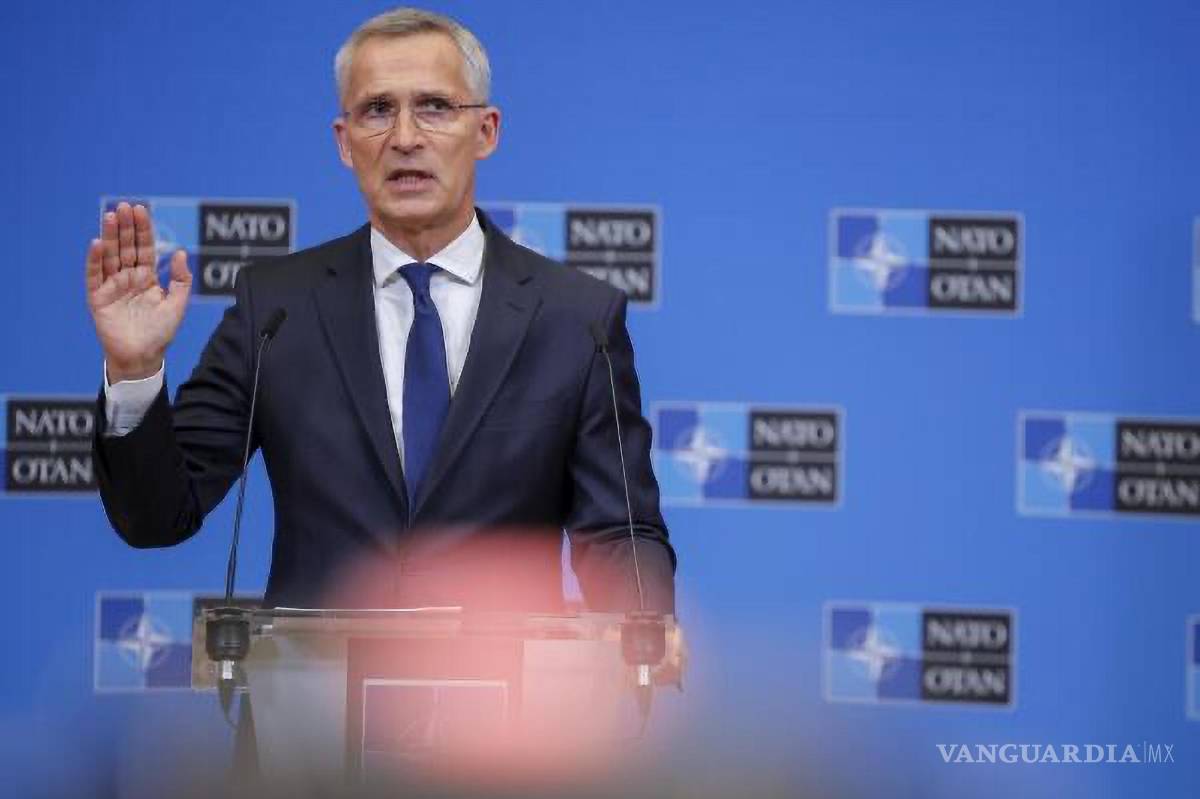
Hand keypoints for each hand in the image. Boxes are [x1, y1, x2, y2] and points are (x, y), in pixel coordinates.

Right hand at [86, 202, 191, 382]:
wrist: (143, 357)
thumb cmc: (160, 332)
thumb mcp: (177, 304)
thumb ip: (180, 279)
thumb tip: (179, 252)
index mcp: (147, 277)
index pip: (144, 248)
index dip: (143, 230)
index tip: (141, 210)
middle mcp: (128, 278)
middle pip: (126, 247)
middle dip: (126, 227)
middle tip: (125, 207)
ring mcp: (112, 286)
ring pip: (110, 256)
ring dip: (110, 236)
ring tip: (111, 217)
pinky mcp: (98, 298)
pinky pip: (94, 276)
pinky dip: (95, 260)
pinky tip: (97, 243)